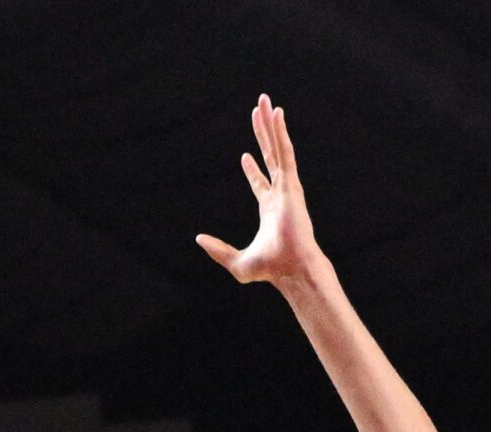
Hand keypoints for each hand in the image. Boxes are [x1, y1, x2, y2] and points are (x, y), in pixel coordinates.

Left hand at [196, 96, 322, 287]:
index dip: (252, 169)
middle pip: (270, 157)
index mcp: (270, 210)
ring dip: (271, 125)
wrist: (291, 269)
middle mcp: (280, 194)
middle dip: (263, 135)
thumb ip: (218, 250)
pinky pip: (284, 152)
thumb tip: (199, 239)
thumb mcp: (237, 262)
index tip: (245, 155)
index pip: (260, 184)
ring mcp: (287, 187)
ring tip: (266, 102)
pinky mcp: (291, 184)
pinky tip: (277, 114)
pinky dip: (281, 132)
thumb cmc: (272, 269)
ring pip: (277, 148)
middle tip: (259, 114)